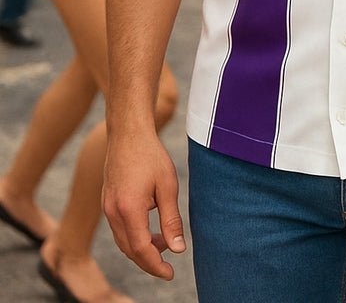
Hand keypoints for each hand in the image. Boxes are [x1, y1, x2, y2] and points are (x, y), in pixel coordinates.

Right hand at [103, 133, 185, 279]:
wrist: (128, 133)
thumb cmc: (150, 156)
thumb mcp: (167, 187)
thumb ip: (171, 220)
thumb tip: (178, 249)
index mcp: (129, 209)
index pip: (141, 250)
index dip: (156, 266)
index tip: (170, 273)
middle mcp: (113, 212)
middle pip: (130, 250)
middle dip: (149, 261)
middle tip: (169, 263)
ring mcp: (107, 207)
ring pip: (123, 241)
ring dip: (141, 248)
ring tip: (163, 242)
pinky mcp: (107, 201)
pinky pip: (118, 229)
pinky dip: (133, 236)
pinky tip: (149, 228)